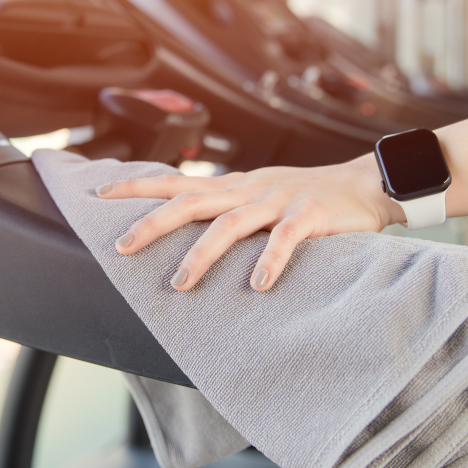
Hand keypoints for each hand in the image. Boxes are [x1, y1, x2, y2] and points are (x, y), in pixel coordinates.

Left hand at [96, 155, 402, 291]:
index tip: (100, 194)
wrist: (367, 183)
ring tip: (180, 284)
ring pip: (231, 223)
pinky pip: (287, 238)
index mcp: (236, 186)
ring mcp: (279, 200)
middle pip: (192, 200)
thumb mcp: (261, 195)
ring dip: (203, 254)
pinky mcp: (311, 215)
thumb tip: (186, 229)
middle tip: (121, 247)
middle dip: (154, 222)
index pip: (177, 182)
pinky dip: (271, 260)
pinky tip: (259, 285)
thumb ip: (228, 210)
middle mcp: (250, 189)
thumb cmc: (309, 197)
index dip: (138, 186)